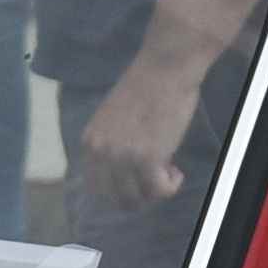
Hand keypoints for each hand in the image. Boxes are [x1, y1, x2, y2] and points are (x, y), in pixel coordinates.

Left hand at [72, 53, 195, 211]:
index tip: (137, 181)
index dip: (120, 190)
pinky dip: (170, 187)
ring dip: (155, 191)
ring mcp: (123, 156)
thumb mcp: (113, 119)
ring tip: (168, 173)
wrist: (164, 69)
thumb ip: (111, 144)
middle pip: (116, 198)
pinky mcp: (148, 157)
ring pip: (137, 199)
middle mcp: (101, 152)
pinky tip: (176, 172)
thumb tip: (122, 173)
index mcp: (90, 142)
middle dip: (139, 196)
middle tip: (156, 181)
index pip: (97, 188)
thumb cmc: (145, 87)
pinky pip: (159, 191)